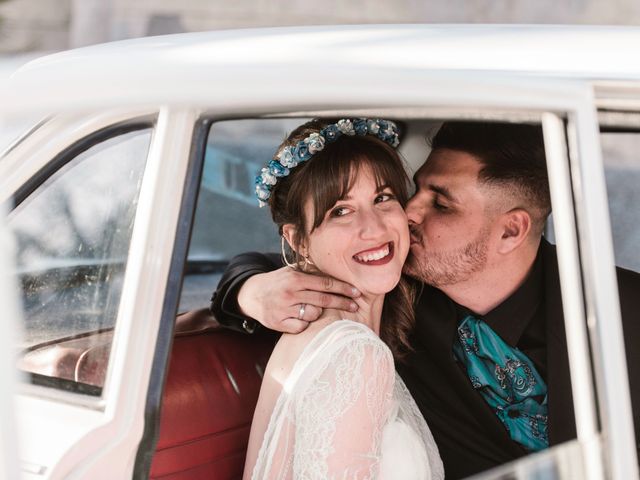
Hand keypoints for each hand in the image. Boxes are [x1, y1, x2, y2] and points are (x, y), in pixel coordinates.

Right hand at [237, 267, 359, 332]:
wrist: (251, 294)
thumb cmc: (278, 282)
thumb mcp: (292, 271)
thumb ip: (311, 272)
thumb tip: (338, 268)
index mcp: (295, 278)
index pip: (325, 284)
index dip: (343, 289)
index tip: (357, 293)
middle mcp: (290, 293)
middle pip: (324, 300)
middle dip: (342, 303)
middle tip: (355, 306)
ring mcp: (283, 309)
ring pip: (313, 315)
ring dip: (317, 312)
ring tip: (310, 308)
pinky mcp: (278, 323)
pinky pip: (301, 327)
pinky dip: (304, 324)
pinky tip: (299, 317)